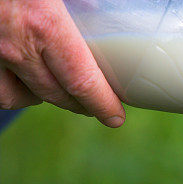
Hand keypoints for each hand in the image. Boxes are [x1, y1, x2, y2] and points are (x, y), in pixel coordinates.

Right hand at [0, 0, 123, 126]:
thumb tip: (97, 7)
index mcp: (43, 24)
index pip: (82, 82)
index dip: (102, 104)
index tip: (115, 117)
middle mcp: (12, 45)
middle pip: (54, 94)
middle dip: (79, 104)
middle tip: (93, 105)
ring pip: (14, 96)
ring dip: (38, 97)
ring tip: (54, 89)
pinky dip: (5, 87)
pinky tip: (16, 77)